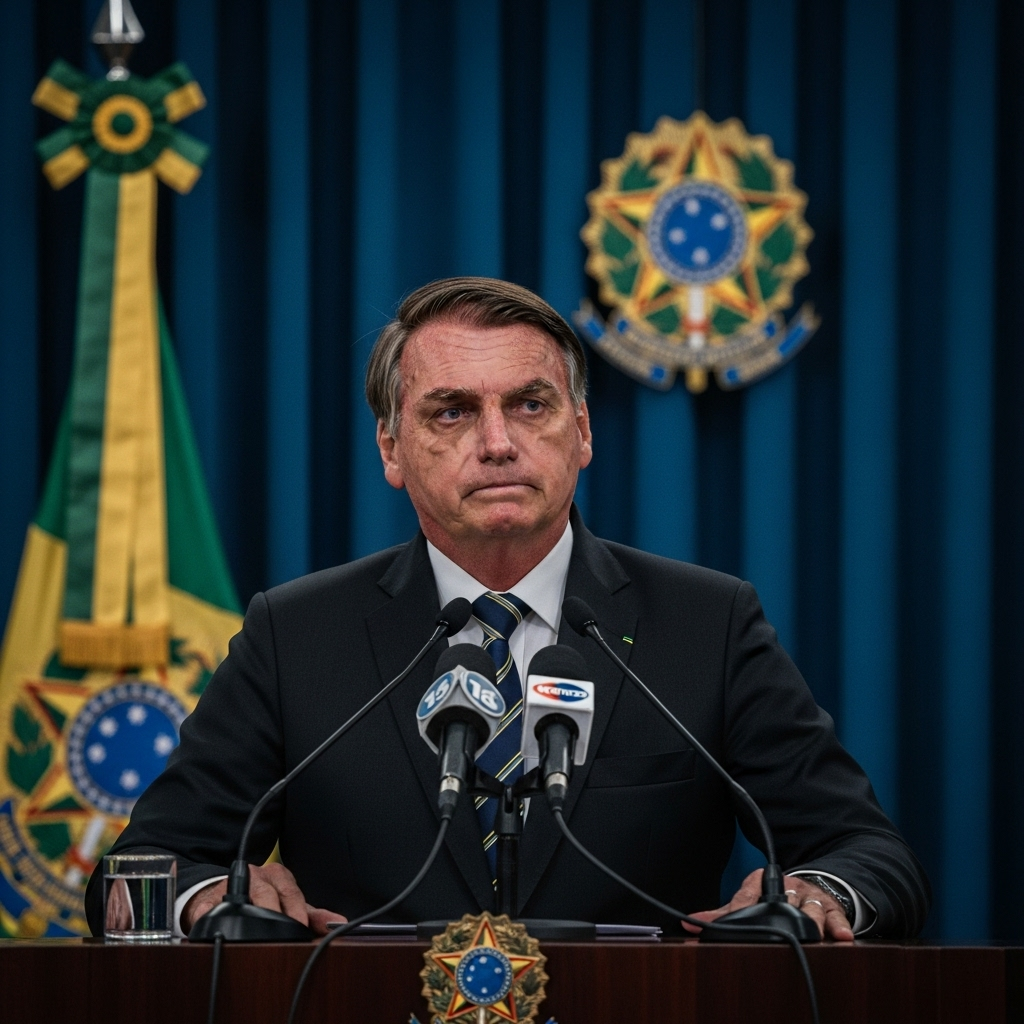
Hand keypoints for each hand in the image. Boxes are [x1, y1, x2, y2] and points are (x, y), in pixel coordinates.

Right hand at [183, 862, 346, 936]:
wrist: (226, 892)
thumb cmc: (264, 897)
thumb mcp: (290, 904)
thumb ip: (314, 915)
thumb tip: (338, 923)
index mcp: (278, 876)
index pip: (291, 892)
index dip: (296, 911)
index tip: (301, 927)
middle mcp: (256, 876)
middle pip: (266, 893)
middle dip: (274, 914)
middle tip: (280, 933)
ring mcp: (232, 886)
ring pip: (241, 898)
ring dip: (246, 915)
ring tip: (251, 932)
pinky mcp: (209, 900)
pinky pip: (208, 908)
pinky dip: (209, 917)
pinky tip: (213, 927)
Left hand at [682, 868, 854, 940]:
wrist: (809, 885)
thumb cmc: (773, 897)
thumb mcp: (747, 901)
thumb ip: (721, 915)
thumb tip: (691, 925)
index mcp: (761, 881)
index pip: (747, 897)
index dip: (739, 912)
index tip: (733, 922)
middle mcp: (785, 885)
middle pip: (781, 903)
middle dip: (781, 916)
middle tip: (779, 929)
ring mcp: (808, 896)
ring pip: (810, 910)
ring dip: (810, 923)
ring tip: (811, 934)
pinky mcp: (830, 906)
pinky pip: (835, 916)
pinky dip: (839, 926)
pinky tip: (841, 936)